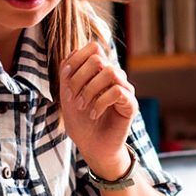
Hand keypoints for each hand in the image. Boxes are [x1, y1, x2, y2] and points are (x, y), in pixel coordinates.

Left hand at [60, 42, 136, 178]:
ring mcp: (125, 89)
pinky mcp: (131, 104)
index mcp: (100, 71)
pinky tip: (94, 114)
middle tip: (71, 97)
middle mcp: (115, 76)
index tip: (65, 79)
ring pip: (110, 72)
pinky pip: (118, 91)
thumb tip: (72, 54)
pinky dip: (101, 102)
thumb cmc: (81, 122)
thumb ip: (67, 74)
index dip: (76, 59)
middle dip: (79, 77)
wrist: (92, 147)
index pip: (93, 48)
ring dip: (90, 90)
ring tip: (82, 106)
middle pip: (99, 58)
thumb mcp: (67, 95)